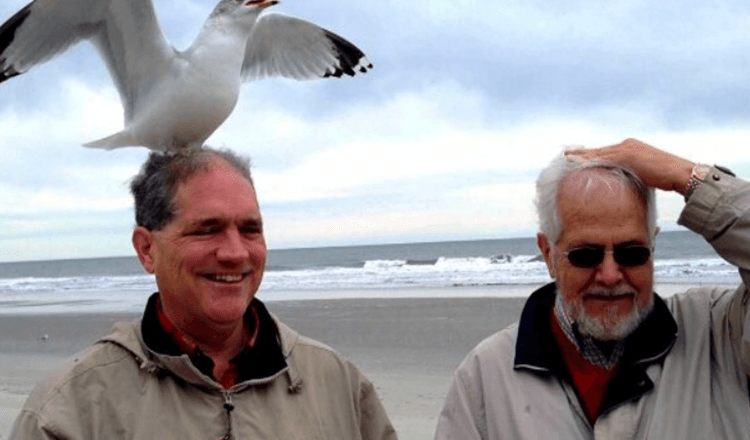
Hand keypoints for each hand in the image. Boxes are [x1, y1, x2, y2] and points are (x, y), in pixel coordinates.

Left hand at [566, 138, 694, 194]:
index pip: (606, 152)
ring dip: (583, 155)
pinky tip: (580, 163)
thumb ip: (630, 175)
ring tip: (567, 158)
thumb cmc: (666, 179)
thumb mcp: (644, 175)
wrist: (680, 174)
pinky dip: (591, 160)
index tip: (576, 157)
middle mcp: (628, 145)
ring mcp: (628, 148)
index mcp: (631, 148)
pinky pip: (605, 158)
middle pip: (599, 150)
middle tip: (565, 155)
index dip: (591, 155)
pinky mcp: (629, 155)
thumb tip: (619, 186)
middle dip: (582, 153)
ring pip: (599, 152)